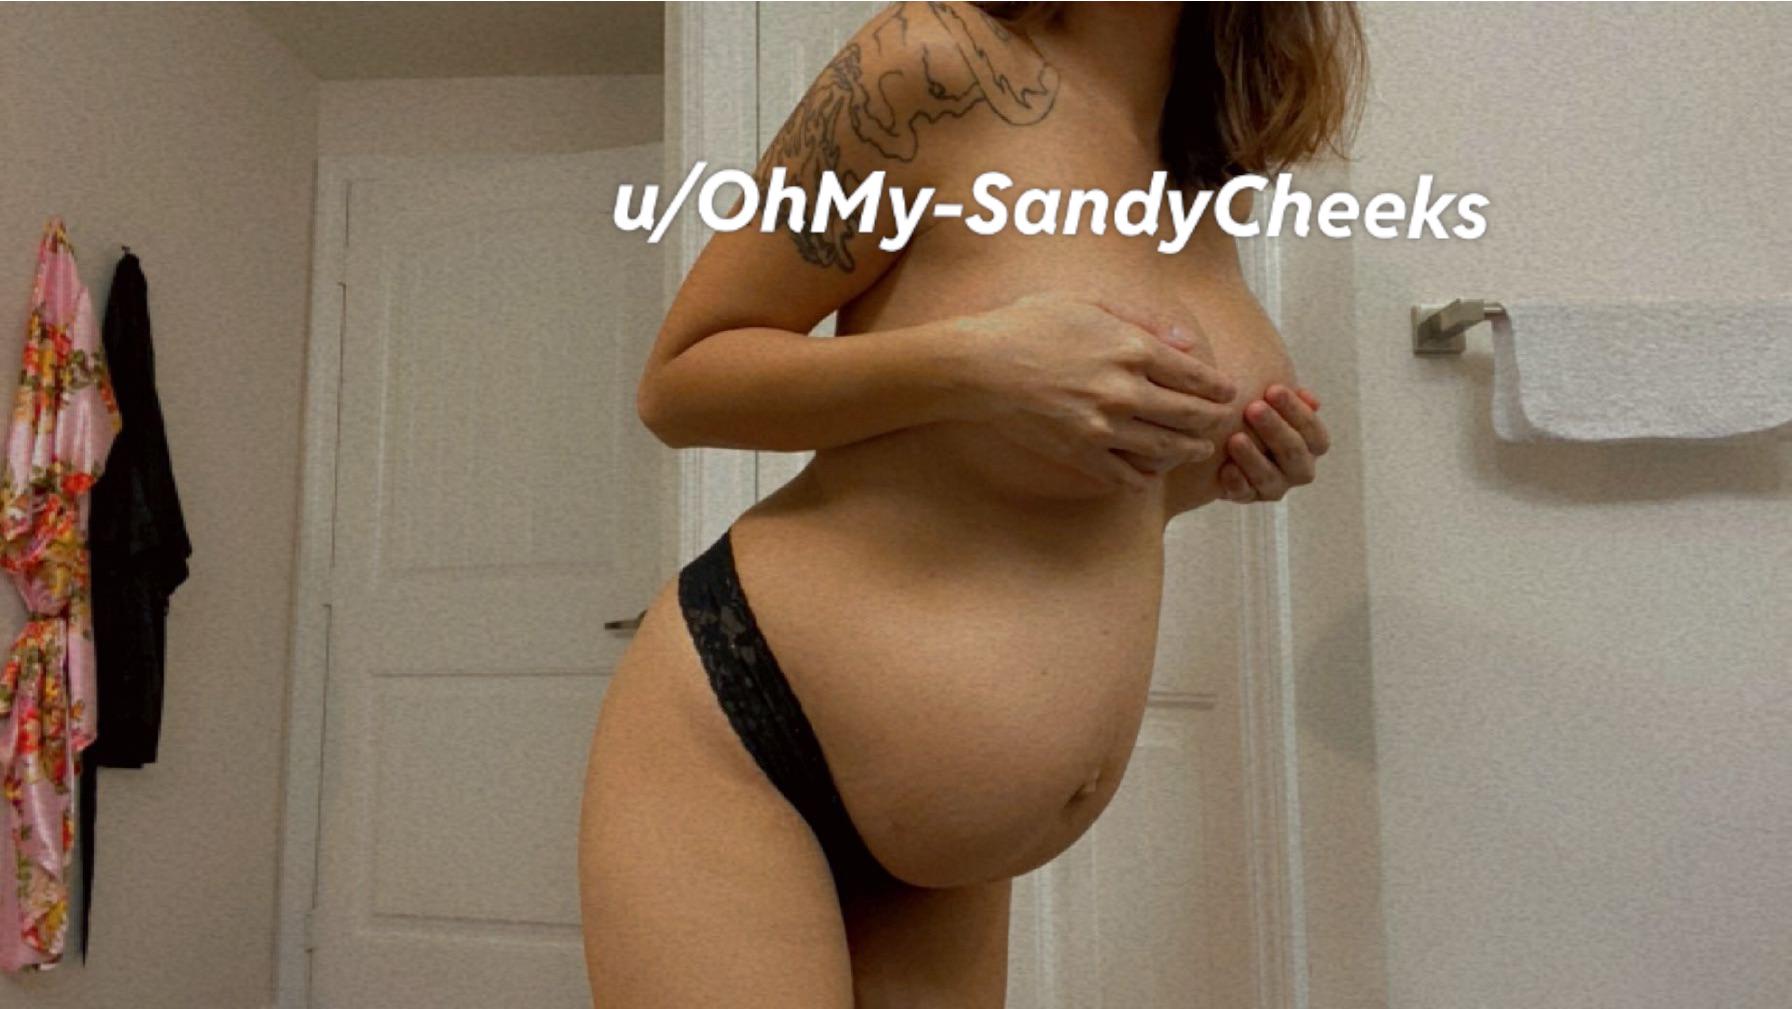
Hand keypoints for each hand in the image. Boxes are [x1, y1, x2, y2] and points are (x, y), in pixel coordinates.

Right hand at [960, 292, 1239, 490]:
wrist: (980, 366)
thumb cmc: (1029, 325)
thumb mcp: (1089, 304)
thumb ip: (1142, 321)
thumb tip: (1185, 342)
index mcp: (1132, 349)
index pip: (1196, 376)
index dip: (1218, 387)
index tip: (1226, 392)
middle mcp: (1125, 390)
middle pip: (1190, 416)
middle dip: (1214, 421)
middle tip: (1221, 423)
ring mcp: (1103, 427)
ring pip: (1166, 449)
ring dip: (1189, 451)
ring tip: (1197, 450)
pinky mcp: (1081, 453)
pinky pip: (1127, 475)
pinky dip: (1146, 477)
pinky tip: (1152, 472)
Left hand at [1218, 384, 1328, 502]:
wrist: (1223, 437)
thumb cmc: (1257, 413)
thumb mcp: (1273, 400)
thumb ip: (1288, 397)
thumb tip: (1309, 398)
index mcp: (1312, 445)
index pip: (1314, 432)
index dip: (1296, 411)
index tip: (1273, 389)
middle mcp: (1299, 470)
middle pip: (1294, 453)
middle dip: (1275, 429)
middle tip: (1253, 408)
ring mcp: (1274, 487)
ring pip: (1270, 478)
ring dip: (1254, 457)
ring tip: (1236, 438)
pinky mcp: (1247, 497)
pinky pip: (1244, 495)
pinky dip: (1236, 483)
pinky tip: (1225, 468)